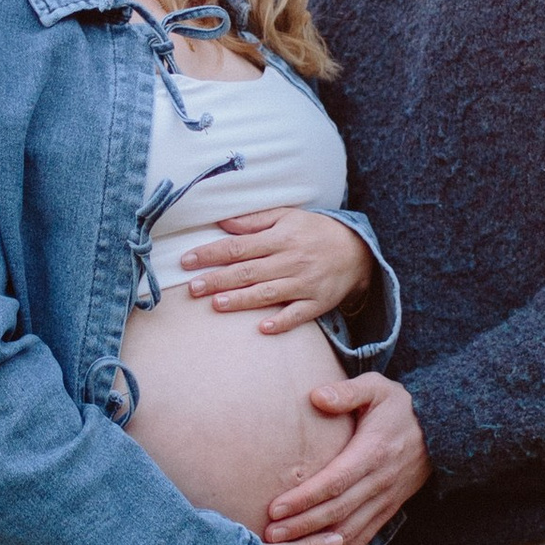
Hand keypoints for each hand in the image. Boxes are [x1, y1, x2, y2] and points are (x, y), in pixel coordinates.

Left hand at [181, 207, 372, 333]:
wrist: (357, 251)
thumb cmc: (314, 231)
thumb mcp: (287, 216)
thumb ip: (254, 220)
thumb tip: (221, 223)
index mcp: (280, 237)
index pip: (239, 246)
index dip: (211, 253)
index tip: (187, 261)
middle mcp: (291, 260)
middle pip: (248, 271)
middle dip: (218, 279)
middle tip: (193, 288)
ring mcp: (304, 283)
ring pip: (268, 293)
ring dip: (242, 300)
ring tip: (216, 304)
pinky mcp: (317, 303)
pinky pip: (298, 315)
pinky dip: (281, 322)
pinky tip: (262, 328)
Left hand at [262, 372, 429, 544]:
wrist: (442, 430)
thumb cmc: (400, 406)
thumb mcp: (377, 388)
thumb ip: (347, 392)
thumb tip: (316, 397)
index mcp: (374, 452)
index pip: (336, 481)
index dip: (306, 497)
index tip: (276, 508)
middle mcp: (380, 482)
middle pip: (338, 511)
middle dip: (303, 527)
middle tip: (270, 536)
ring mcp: (385, 501)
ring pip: (349, 533)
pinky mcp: (387, 512)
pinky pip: (362, 541)